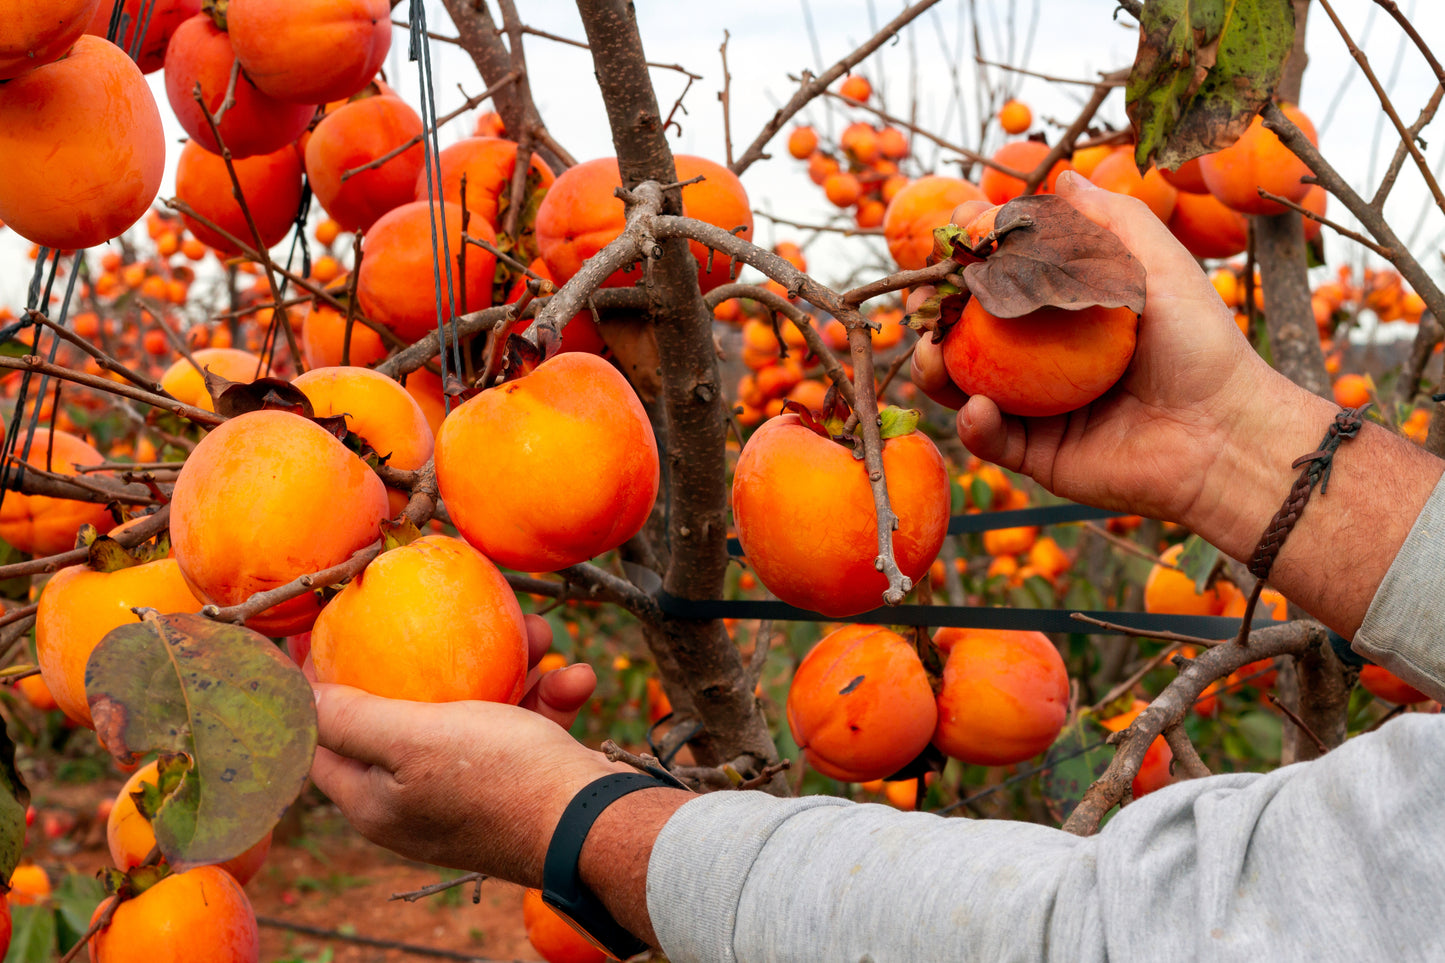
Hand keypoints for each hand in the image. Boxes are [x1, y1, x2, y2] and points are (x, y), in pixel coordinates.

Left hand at [310, 614, 623, 883]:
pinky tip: (574, 675)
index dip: (318, 684)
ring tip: (535, 631)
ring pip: (477, 710)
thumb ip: (350, 719)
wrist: (595, 826)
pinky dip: (548, 698)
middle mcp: (417, 799)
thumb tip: (295, 694)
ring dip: (510, 666)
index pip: (325, 739)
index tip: (325, 631)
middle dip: (434, 656)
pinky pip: (524, 728)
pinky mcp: (521, 784)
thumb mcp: (412, 741)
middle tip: (442, 611)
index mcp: (376, 800)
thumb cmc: (498, 780)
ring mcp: (471, 792)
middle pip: (407, 713)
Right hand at [911, 171, 1312, 541]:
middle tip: (923, 301)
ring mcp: (1037, 409)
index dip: (970, 263)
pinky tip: (976, 406)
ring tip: (931, 353)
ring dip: (934, 368)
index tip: (951, 242)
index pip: (1003, 283)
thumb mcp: (1160, 268)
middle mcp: (1044, 360)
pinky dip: (973, 422)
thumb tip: (1062, 179)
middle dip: (935, 315)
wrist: (1222, 434)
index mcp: (1067, 315)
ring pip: (964, 387)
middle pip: (970, 333)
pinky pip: (991, 439)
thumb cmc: (1200, 346)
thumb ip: (1113, 221)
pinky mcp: (1038, 455)